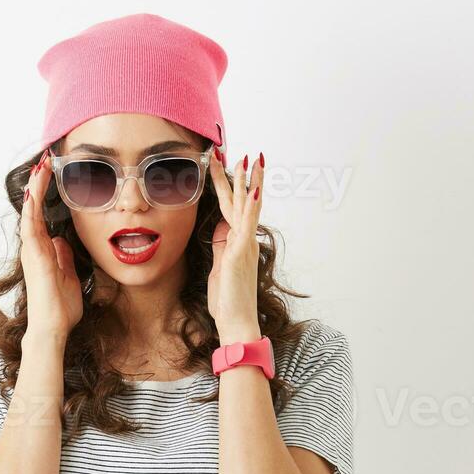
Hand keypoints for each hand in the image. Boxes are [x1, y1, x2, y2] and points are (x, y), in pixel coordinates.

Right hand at [20, 151, 83, 337]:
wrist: (53, 327)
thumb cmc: (60, 307)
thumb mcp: (69, 275)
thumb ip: (64, 258)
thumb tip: (61, 242)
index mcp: (43, 251)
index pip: (43, 216)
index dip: (46, 196)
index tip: (52, 176)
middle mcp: (34, 247)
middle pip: (34, 209)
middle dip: (39, 185)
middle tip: (46, 161)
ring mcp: (32, 250)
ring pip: (31, 212)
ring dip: (36, 189)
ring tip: (41, 167)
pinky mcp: (34, 255)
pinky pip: (31, 225)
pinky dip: (32, 207)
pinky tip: (34, 190)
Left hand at [205, 149, 264, 341]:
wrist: (237, 322)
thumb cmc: (228, 300)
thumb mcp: (219, 267)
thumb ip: (220, 247)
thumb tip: (220, 229)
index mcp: (237, 242)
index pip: (232, 208)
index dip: (227, 187)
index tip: (223, 167)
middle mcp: (245, 239)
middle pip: (240, 200)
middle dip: (234, 176)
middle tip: (231, 152)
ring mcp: (245, 244)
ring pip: (247, 205)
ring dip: (247, 180)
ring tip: (248, 158)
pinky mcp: (241, 251)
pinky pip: (247, 223)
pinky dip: (252, 204)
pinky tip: (254, 187)